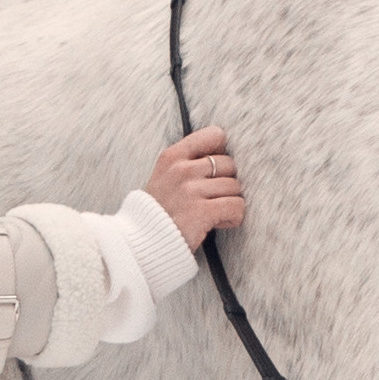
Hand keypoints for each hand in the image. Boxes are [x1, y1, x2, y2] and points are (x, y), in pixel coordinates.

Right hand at [146, 125, 244, 247]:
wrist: (142, 244)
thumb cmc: (158, 212)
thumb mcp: (164, 177)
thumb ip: (188, 163)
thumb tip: (223, 153)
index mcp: (172, 156)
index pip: (214, 135)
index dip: (222, 151)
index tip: (217, 169)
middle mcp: (181, 170)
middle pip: (229, 164)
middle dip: (227, 182)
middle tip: (215, 198)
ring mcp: (190, 190)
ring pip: (235, 187)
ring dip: (231, 202)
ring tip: (215, 213)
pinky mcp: (201, 211)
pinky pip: (237, 206)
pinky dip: (234, 217)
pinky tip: (220, 222)